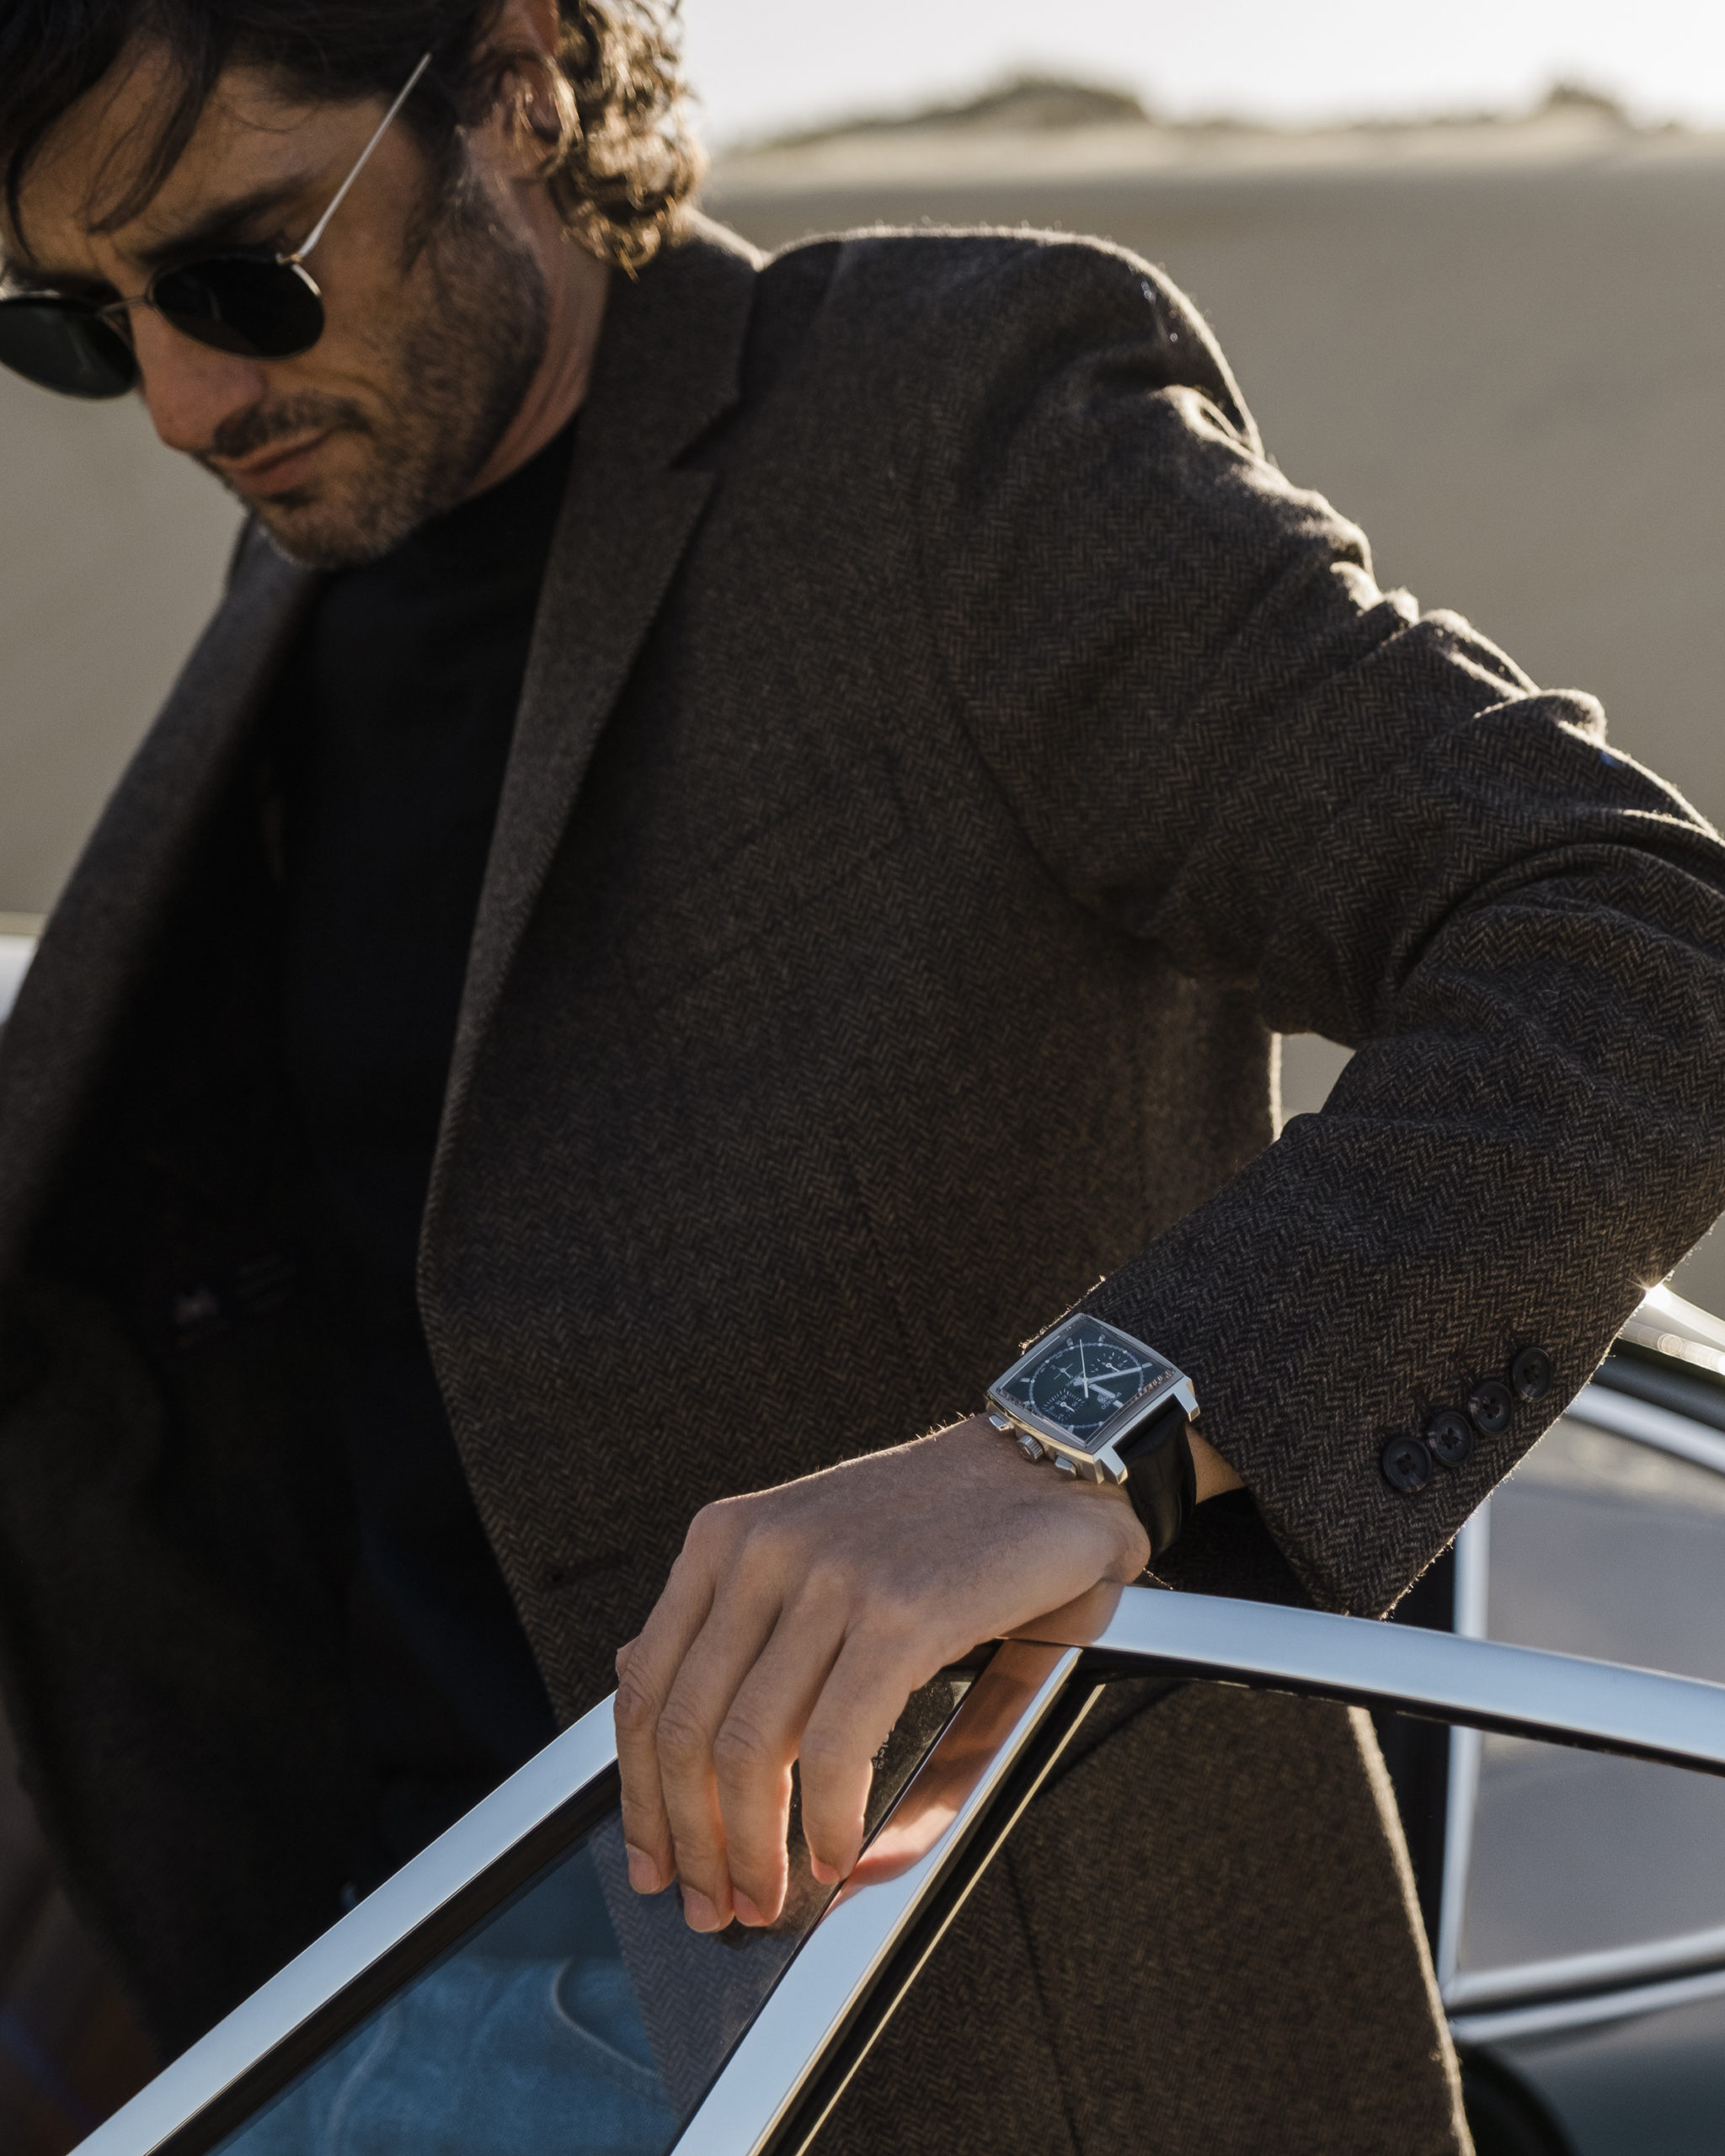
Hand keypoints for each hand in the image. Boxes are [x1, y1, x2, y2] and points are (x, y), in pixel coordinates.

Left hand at [612, 1415, 1150, 1933]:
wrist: (1049, 1463)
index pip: (645, 1688)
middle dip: (691, 1842)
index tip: (653, 1859)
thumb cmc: (945, 1530)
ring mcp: (829, 1576)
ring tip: (771, 1896)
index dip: (639, 1794)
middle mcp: (762, 1549)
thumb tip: (699, 1780)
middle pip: (682, 1729)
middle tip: (716, 1907)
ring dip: (752, 1849)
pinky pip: (836, 1748)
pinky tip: (835, 1852)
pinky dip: (828, 1821)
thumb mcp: (828, 1581)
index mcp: (726, 1539)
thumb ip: (761, 1668)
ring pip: (748, 1748)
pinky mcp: (899, 1611)